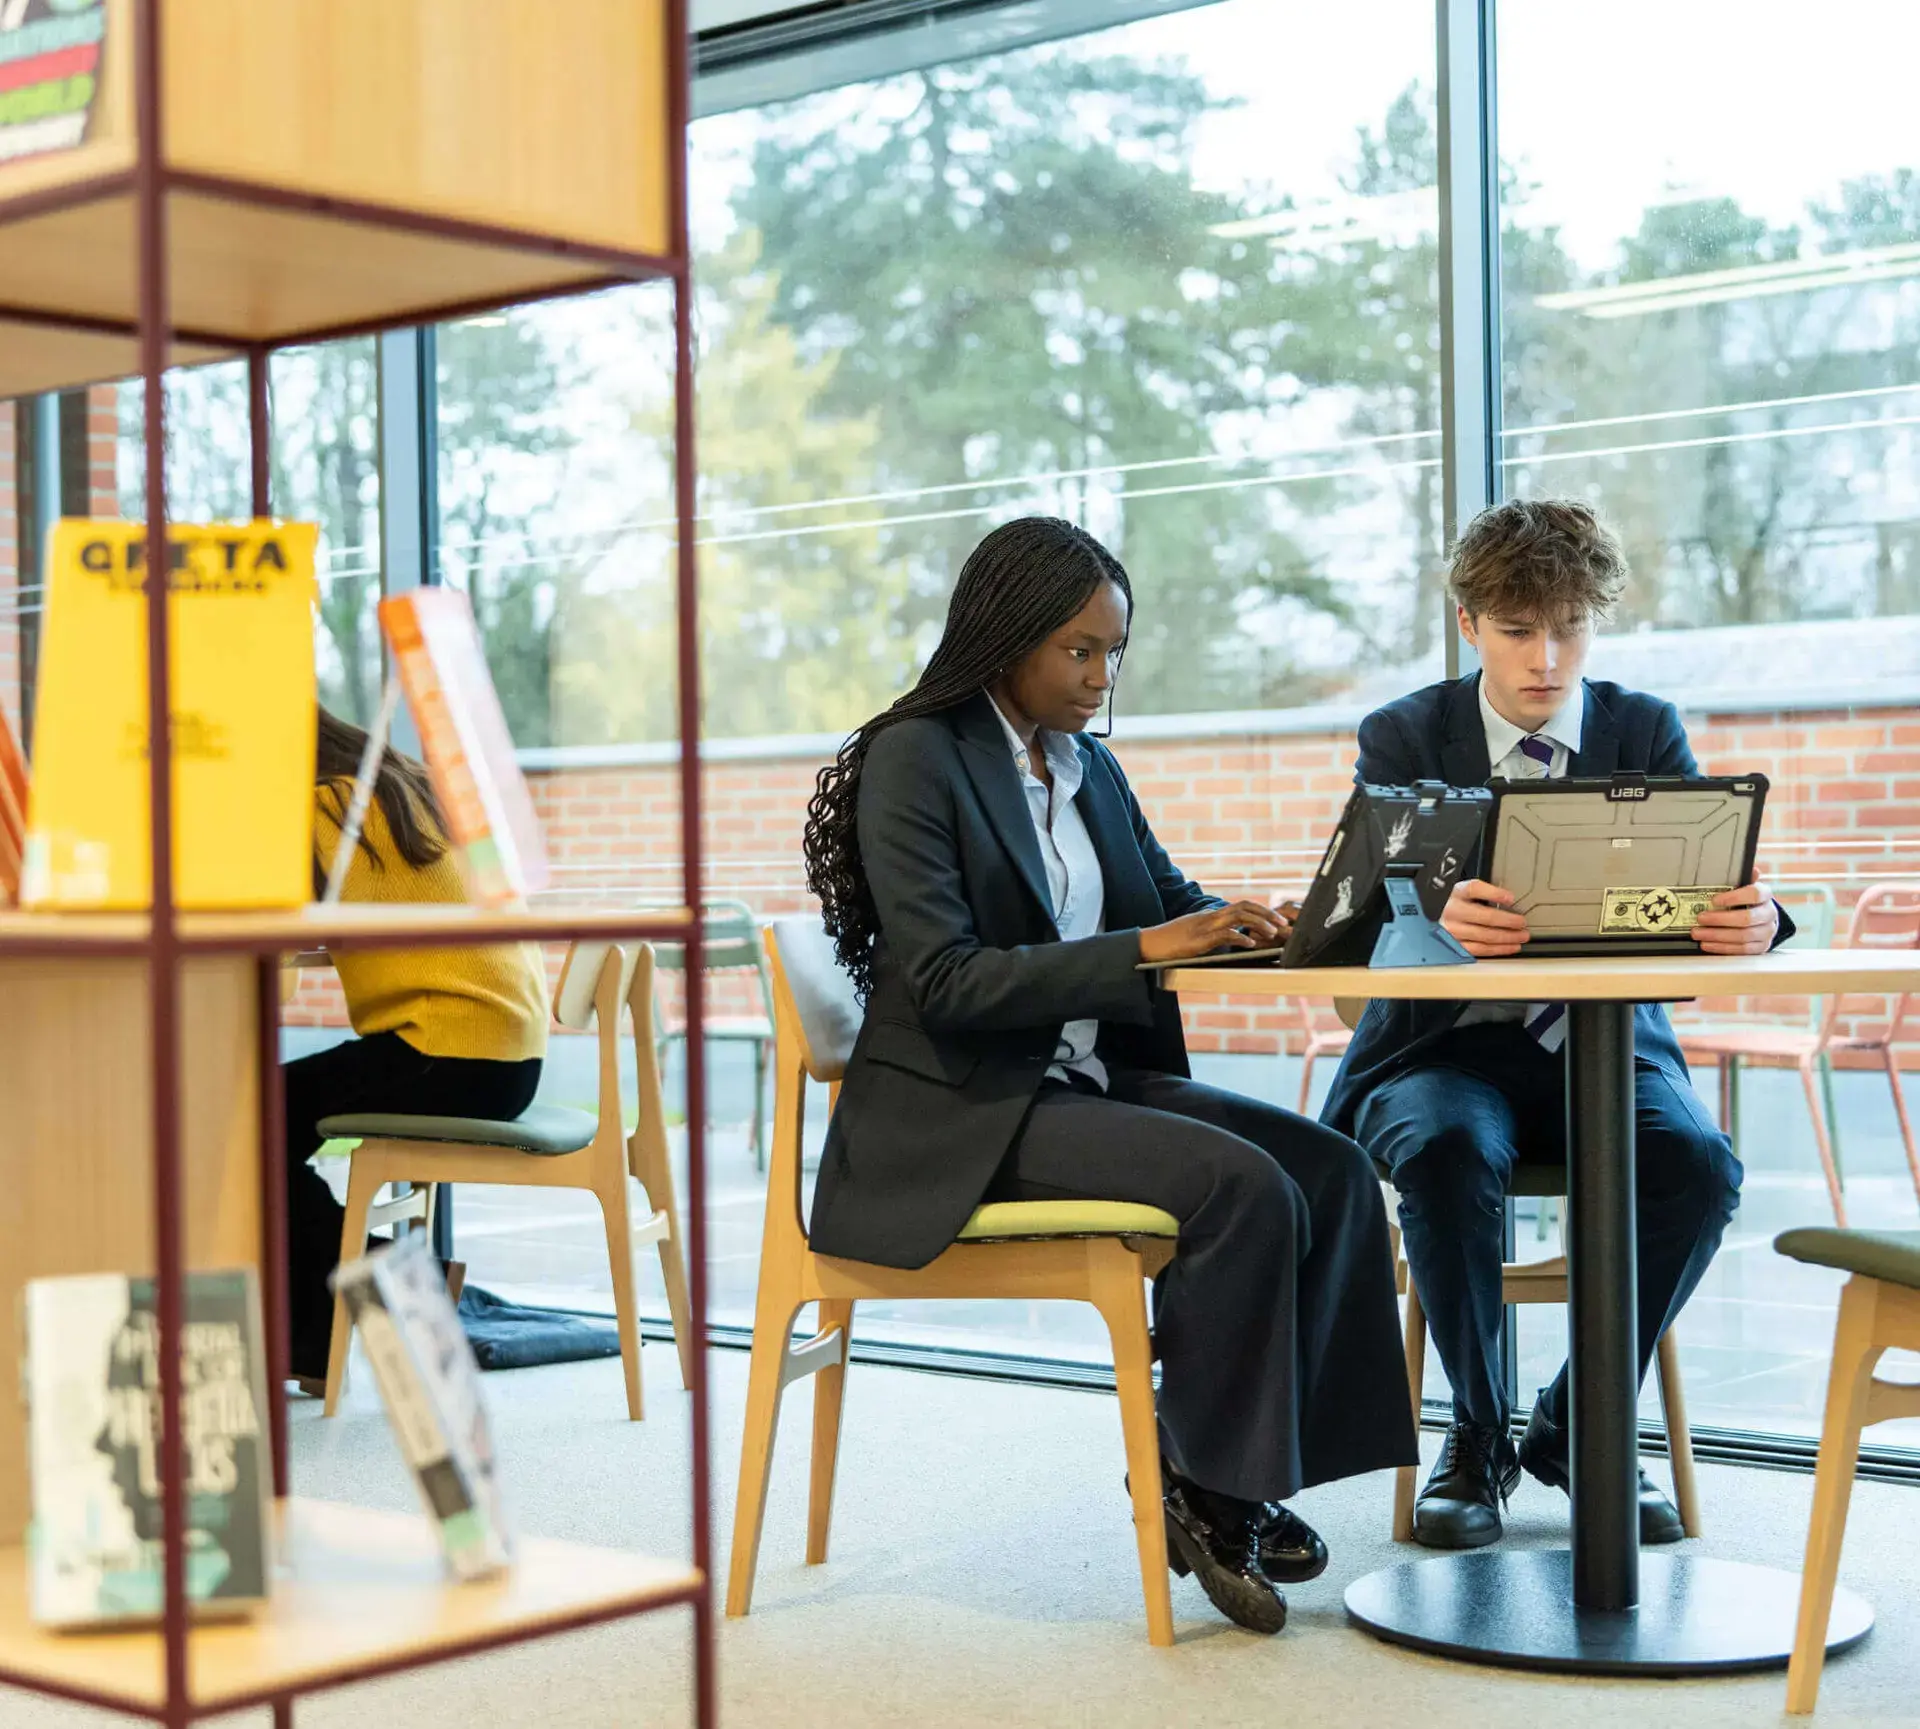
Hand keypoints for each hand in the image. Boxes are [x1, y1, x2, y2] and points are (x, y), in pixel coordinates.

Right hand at [1139, 899, 1289, 964]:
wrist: (1148, 943)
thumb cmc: (1171, 942)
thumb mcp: (1196, 934)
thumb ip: (1214, 932)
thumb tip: (1232, 936)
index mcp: (1212, 916)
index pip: (1242, 906)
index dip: (1262, 910)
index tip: (1278, 920)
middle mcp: (1211, 917)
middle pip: (1245, 907)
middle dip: (1267, 914)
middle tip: (1285, 924)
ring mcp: (1205, 927)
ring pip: (1238, 917)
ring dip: (1259, 924)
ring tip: (1274, 932)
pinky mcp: (1199, 940)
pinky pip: (1223, 934)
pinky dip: (1240, 938)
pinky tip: (1251, 944)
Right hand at [1442, 879, 1528, 957]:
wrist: (1427, 919)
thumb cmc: (1449, 905)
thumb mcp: (1459, 892)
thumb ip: (1479, 893)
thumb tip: (1507, 899)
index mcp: (1454, 894)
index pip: (1474, 889)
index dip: (1493, 893)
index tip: (1510, 897)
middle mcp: (1452, 912)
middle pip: (1485, 917)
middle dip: (1509, 921)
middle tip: (1522, 922)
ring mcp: (1452, 931)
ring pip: (1485, 935)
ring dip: (1508, 937)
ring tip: (1521, 936)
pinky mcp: (1455, 946)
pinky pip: (1480, 949)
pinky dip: (1498, 949)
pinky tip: (1510, 947)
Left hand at [1691, 877, 1777, 954]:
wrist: (1762, 918)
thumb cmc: (1747, 901)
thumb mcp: (1743, 887)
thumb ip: (1742, 879)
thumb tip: (1752, 869)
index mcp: (1765, 895)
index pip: (1754, 894)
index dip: (1734, 897)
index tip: (1714, 900)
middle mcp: (1769, 914)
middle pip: (1747, 918)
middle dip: (1720, 919)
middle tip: (1700, 918)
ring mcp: (1767, 932)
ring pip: (1743, 936)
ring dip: (1717, 935)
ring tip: (1698, 933)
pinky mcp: (1761, 946)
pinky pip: (1742, 950)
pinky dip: (1722, 948)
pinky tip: (1708, 944)